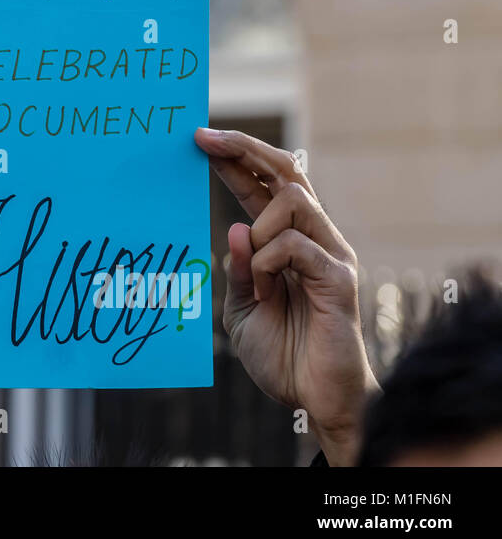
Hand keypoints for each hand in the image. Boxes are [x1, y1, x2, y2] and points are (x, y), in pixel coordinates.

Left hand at [195, 127, 379, 465]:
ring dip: (261, 225)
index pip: (262, 187)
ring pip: (294, 200)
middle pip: (288, 172)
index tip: (198, 139)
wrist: (314, 399)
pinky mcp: (339, 279)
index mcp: (286, 242)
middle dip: (246, 150)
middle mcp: (313, 238)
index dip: (234, 160)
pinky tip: (267, 290)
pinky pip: (297, 246)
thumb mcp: (240, 308)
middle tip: (206, 139)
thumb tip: (235, 228)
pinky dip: (270, 261)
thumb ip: (236, 270)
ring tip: (255, 274)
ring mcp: (330, 254)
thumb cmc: (280, 353)